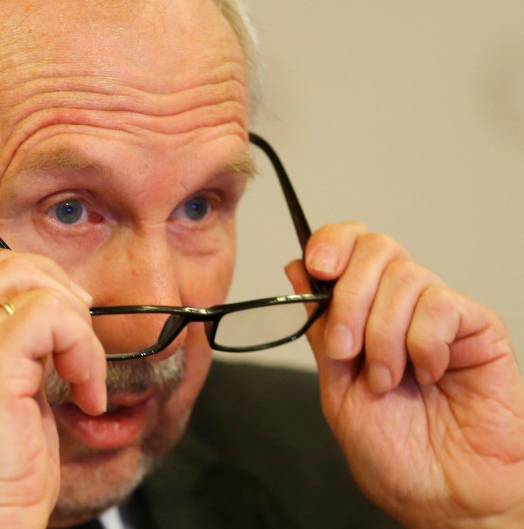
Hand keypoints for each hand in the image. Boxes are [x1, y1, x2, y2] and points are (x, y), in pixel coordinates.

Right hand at [0, 247, 105, 528]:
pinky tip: (83, 392)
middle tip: (80, 349)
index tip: (70, 328)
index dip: (40, 285)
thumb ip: (16, 343)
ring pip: (35, 282)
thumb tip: (60, 305)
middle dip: (63, 295)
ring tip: (81, 375)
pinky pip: (53, 317)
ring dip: (77, 327)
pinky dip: (83, 350)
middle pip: (12, 263)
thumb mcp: (3, 391)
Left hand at [286, 222, 523, 527]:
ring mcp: (439, 314)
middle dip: (349, 296)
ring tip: (388, 380)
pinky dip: (424, 343)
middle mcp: (400, 307)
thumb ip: (319, 329)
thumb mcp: (336, 389)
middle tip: (346, 350)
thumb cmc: (395, 452)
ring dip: (384, 335)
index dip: (330, 243)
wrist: (444, 496)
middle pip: (375, 247)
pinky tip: (429, 374)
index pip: (349, 246)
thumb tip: (296, 269)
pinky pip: (441, 304)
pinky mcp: (477, 327)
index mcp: (363, 315)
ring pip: (405, 275)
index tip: (316, 267)